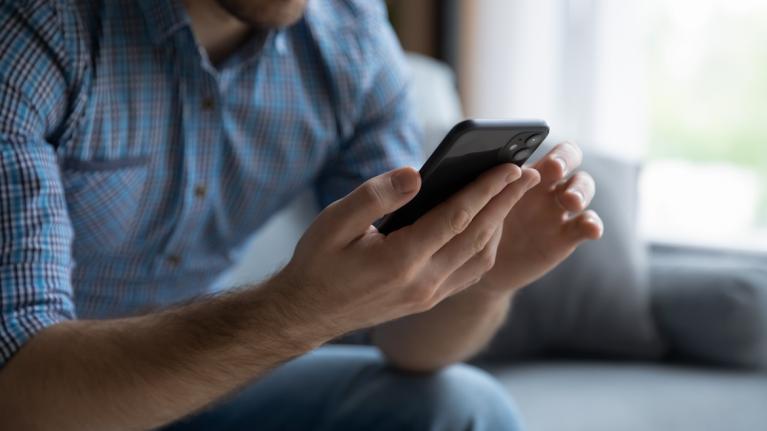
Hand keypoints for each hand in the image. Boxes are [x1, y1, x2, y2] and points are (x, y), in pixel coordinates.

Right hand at [277, 163, 539, 340]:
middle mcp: (423, 283)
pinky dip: (485, 246)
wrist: (306, 313)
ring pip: (479, 257)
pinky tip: (488, 227)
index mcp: (400, 260)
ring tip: (513, 196)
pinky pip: (469, 273)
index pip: (457, 217)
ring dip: (500, 224)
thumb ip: (375, 197)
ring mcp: (428, 296)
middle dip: (506, 202)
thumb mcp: (333, 222)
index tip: (510, 166)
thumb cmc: (317, 263)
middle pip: (478, 236)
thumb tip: (416, 174)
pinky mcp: (427, 301)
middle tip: (530, 174)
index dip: (487, 189)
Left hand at [479, 142, 603, 294]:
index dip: (557, 153)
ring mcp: (560, 210)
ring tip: (570, 201)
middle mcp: (548, 185)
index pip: (552, 149)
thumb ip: (481, 182)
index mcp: (527, 170)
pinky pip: (587, 226)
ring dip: (580, 191)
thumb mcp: (476, 200)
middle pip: (572, 161)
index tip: (550, 165)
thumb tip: (468, 167)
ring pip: (583, 190)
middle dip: (568, 162)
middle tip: (556, 171)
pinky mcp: (567, 236)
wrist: (477, 260)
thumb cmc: (474, 221)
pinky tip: (590, 230)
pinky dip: (592, 225)